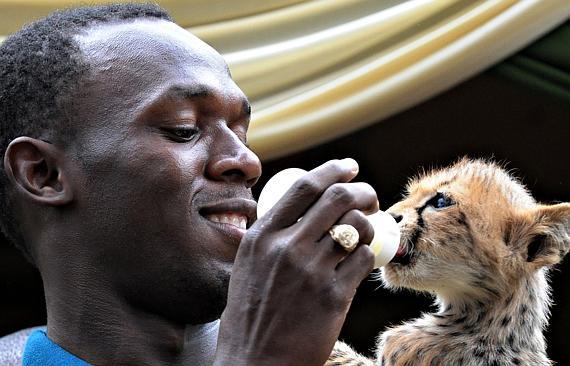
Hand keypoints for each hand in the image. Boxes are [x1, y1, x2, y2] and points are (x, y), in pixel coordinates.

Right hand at [214, 159, 376, 365]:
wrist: (254, 361)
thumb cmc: (250, 315)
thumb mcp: (247, 266)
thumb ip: (270, 238)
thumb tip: (301, 212)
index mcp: (261, 236)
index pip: (303, 187)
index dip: (333, 170)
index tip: (349, 167)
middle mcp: (285, 248)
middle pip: (337, 199)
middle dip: (362, 190)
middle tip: (369, 196)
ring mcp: (310, 271)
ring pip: (356, 227)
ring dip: (370, 222)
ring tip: (369, 230)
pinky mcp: (333, 296)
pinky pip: (362, 259)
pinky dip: (369, 253)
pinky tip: (363, 259)